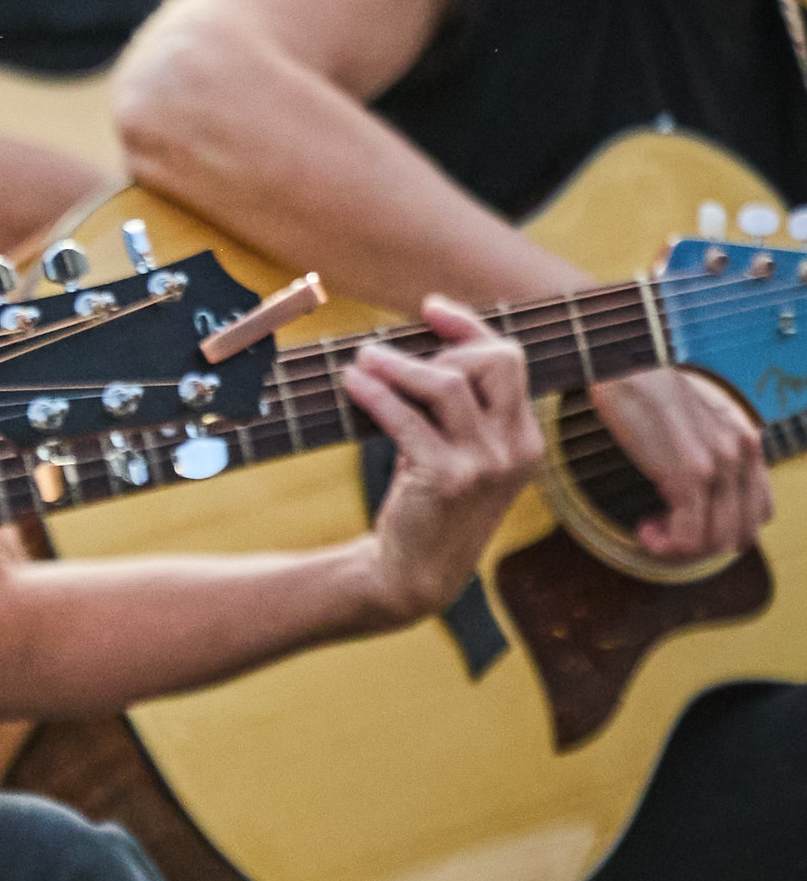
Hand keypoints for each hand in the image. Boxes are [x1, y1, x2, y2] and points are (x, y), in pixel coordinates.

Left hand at [331, 300, 543, 621]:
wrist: (415, 572)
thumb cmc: (428, 501)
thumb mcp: (453, 451)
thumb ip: (454, 408)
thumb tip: (422, 343)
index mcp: (527, 437)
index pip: (510, 360)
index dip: (469, 327)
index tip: (429, 307)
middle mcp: (517, 448)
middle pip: (493, 362)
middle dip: (438, 347)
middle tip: (386, 356)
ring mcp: (487, 465)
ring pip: (448, 384)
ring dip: (397, 364)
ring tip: (361, 360)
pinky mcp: (448, 480)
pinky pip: (408, 420)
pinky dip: (377, 395)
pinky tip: (353, 385)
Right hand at [584, 359, 773, 565]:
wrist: (623, 365)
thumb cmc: (646, 393)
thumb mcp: (692, 424)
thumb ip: (706, 453)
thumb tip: (692, 494)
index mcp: (747, 443)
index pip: (760, 512)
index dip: (724, 529)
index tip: (687, 521)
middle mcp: (743, 454)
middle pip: (742, 534)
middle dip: (703, 547)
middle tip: (667, 534)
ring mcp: (719, 465)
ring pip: (716, 542)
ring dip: (681, 550)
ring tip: (652, 532)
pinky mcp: (689, 474)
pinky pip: (688, 537)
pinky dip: (665, 545)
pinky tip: (644, 530)